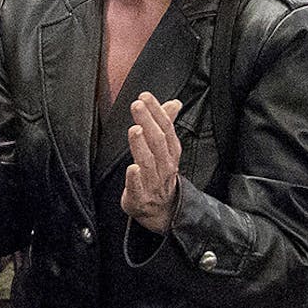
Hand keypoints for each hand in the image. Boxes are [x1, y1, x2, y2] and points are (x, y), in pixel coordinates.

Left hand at [121, 94, 183, 232]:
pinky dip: (135, 178)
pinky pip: (138, 187)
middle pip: (158, 142)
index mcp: (171, 153)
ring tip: (134, 129)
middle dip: (148, 122)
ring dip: (141, 146)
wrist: (163, 211)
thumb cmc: (161, 174)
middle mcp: (165, 166)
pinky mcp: (140, 197)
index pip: (166, 129)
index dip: (156, 112)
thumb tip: (175, 102)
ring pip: (149, 162)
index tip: (145, 96)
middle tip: (137, 106)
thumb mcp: (166, 149)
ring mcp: (153, 183)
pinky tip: (132, 168)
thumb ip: (167, 124)